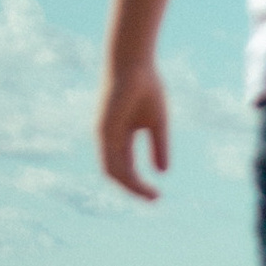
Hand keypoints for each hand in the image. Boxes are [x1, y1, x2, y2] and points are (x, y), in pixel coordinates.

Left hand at [98, 64, 170, 198]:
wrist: (134, 64)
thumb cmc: (147, 88)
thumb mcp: (158, 124)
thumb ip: (159, 147)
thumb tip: (163, 173)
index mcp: (121, 137)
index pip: (127, 168)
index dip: (141, 184)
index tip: (158, 196)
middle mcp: (109, 139)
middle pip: (118, 173)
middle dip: (135, 189)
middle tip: (154, 200)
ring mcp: (104, 135)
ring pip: (112, 171)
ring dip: (130, 186)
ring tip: (149, 195)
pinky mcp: (103, 130)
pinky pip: (110, 159)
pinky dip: (124, 174)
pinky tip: (138, 181)